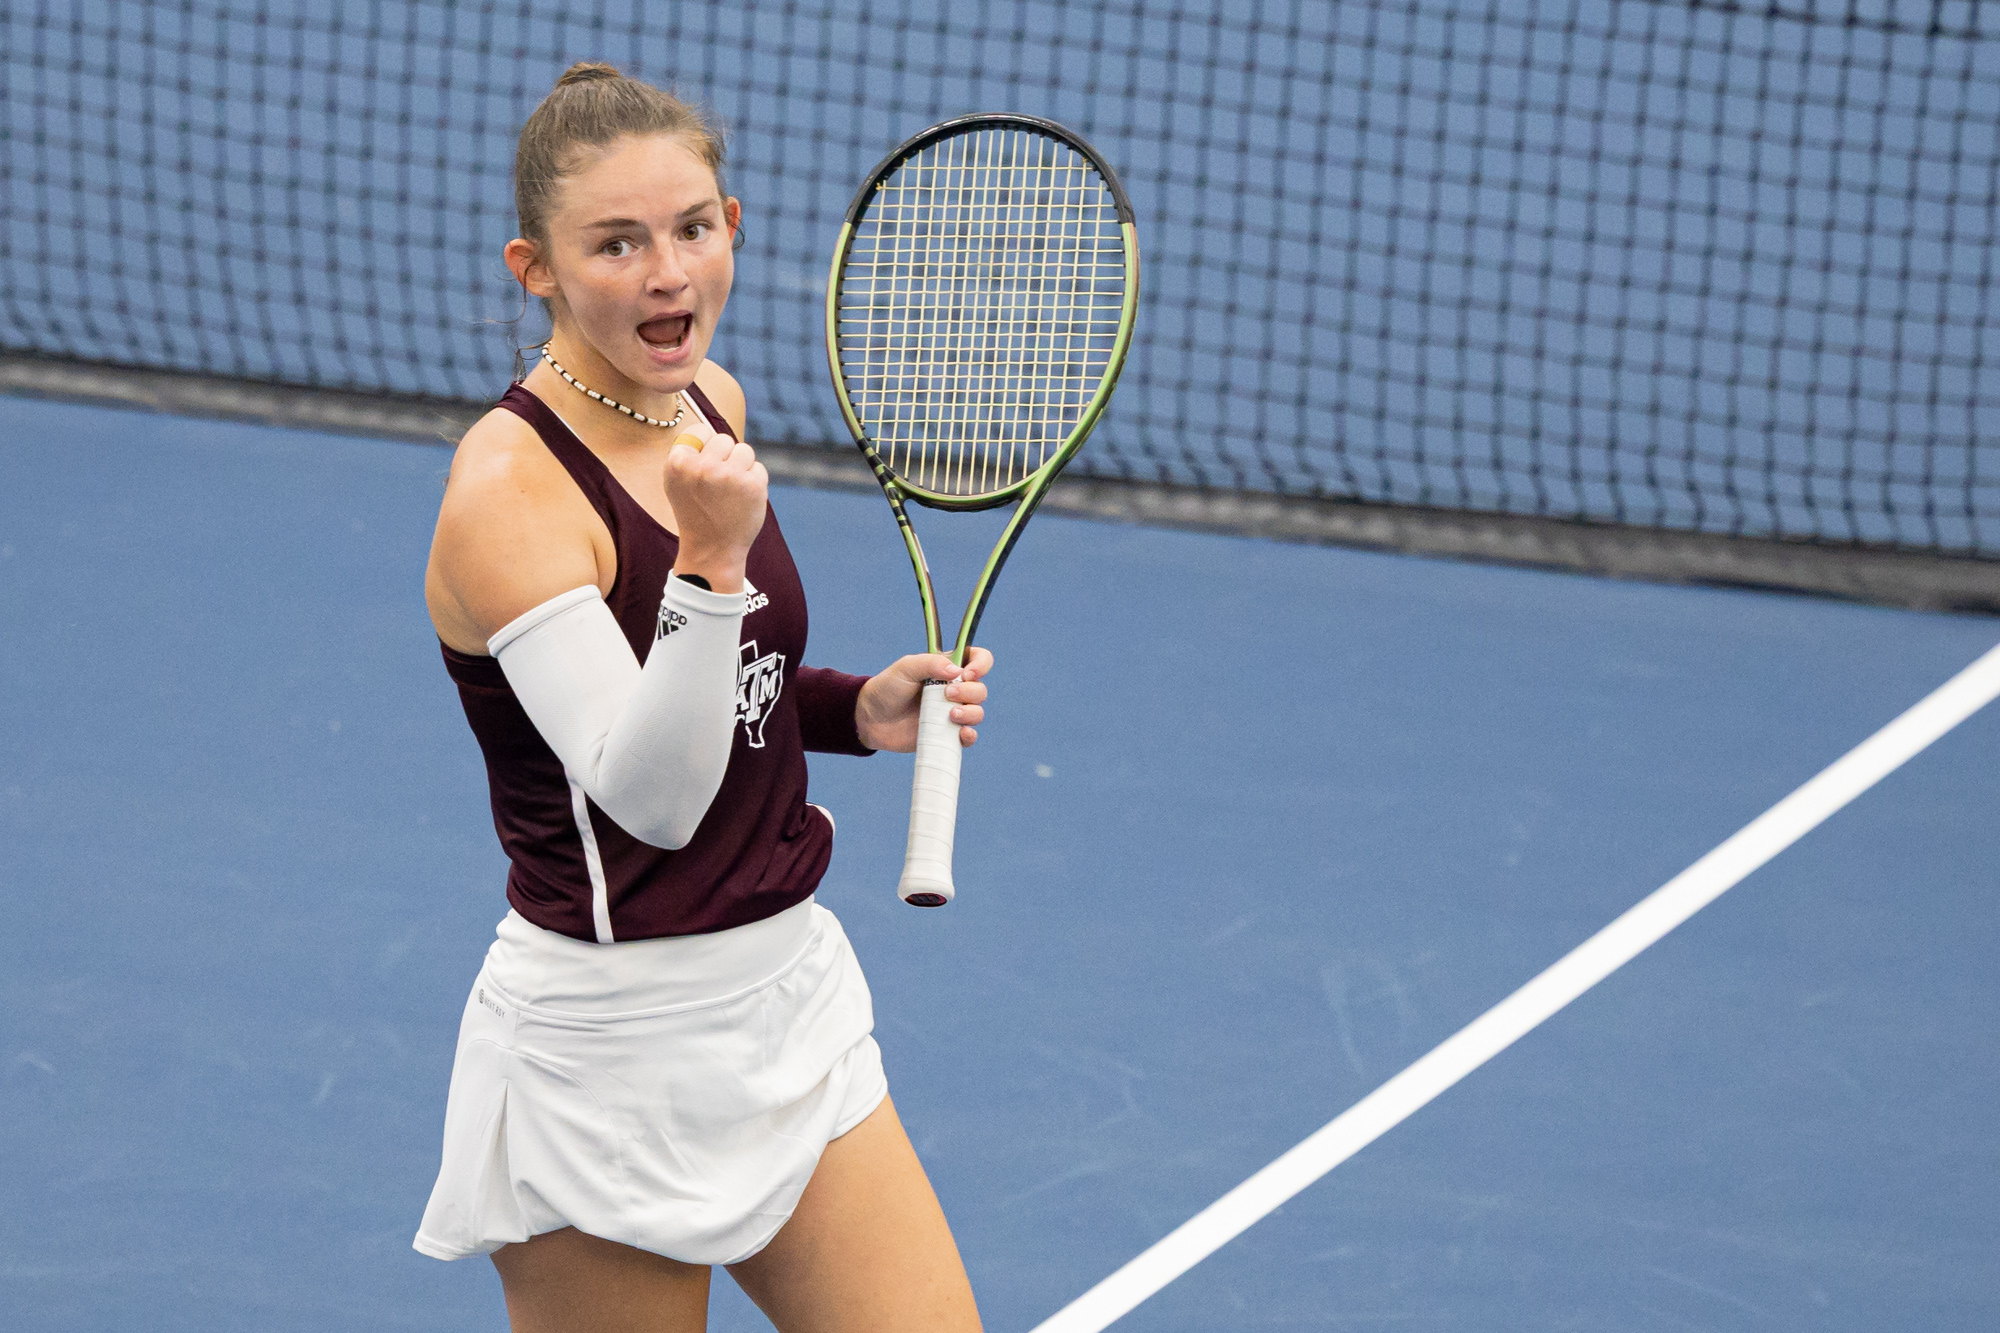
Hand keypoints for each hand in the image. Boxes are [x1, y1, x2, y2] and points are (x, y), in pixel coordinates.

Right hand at [664, 432, 766, 591]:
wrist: (713, 549)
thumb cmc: (695, 512)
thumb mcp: (677, 482)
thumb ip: (688, 454)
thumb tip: (709, 430)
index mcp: (678, 464)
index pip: (700, 431)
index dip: (706, 447)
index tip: (705, 466)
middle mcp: (702, 467)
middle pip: (724, 439)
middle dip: (725, 458)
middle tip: (718, 485)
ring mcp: (729, 475)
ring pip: (744, 451)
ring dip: (741, 467)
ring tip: (730, 491)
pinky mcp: (752, 485)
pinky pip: (758, 468)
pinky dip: (754, 483)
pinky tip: (742, 500)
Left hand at [854, 648, 991, 751]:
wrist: (871, 719)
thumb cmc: (887, 688)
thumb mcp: (905, 668)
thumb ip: (929, 663)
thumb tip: (957, 671)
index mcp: (947, 669)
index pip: (978, 660)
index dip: (981, 664)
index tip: (967, 674)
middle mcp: (954, 690)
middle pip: (980, 689)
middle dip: (969, 692)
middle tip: (947, 694)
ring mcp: (951, 713)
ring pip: (978, 712)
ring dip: (970, 713)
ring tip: (950, 715)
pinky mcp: (947, 734)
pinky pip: (969, 736)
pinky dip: (969, 735)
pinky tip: (960, 733)